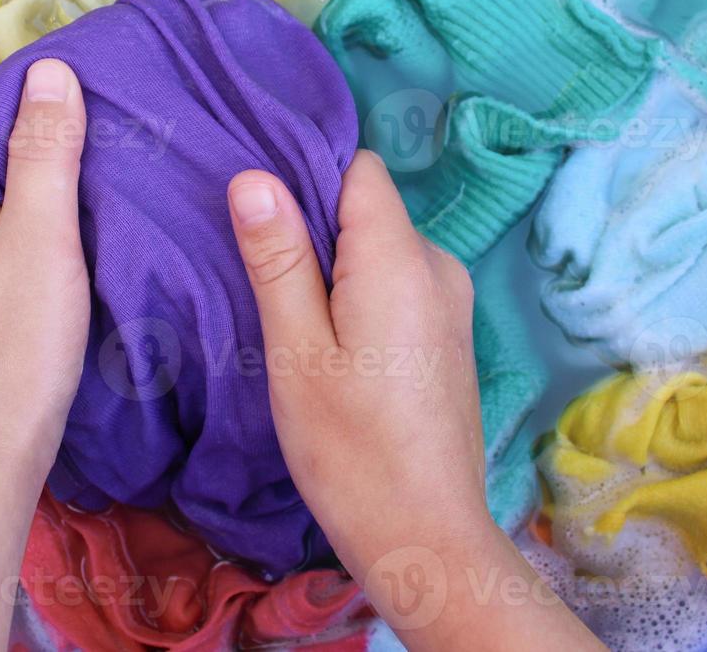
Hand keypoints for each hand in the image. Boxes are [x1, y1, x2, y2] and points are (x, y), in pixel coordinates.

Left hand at [0, 58, 88, 649]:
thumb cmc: (15, 345)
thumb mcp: (43, 237)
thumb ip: (44, 151)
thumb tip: (48, 68)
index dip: (23, 96)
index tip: (81, 105)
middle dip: (20, 141)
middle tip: (91, 147)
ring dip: (11, 189)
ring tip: (75, 196)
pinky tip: (41, 250)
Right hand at [227, 151, 600, 650]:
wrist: (425, 538)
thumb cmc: (350, 450)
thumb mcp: (295, 352)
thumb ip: (278, 260)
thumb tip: (254, 176)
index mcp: (402, 259)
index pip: (357, 168)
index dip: (305, 177)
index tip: (260, 219)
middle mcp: (440, 267)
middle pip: (368, 209)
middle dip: (314, 231)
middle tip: (262, 280)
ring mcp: (452, 304)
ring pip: (381, 250)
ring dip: (335, 270)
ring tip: (291, 322)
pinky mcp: (450, 337)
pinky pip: (399, 286)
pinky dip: (360, 298)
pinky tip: (331, 348)